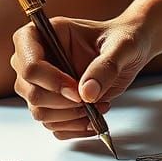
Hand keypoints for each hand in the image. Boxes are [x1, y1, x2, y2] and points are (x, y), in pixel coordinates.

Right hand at [11, 16, 153, 138]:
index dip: (50, 80)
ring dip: (70, 116)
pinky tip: (94, 117)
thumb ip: (105, 66)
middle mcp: (38, 57)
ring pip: (39, 111)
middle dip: (61, 102)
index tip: (77, 90)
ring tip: (98, 104)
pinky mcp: (54, 101)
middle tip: (91, 99)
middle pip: (29, 91)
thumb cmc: (123, 39)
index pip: (29, 63)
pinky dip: (74, 126)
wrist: (132, 50)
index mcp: (45, 33)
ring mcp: (43, 82)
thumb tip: (86, 94)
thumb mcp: (122, 46)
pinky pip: (53, 124)